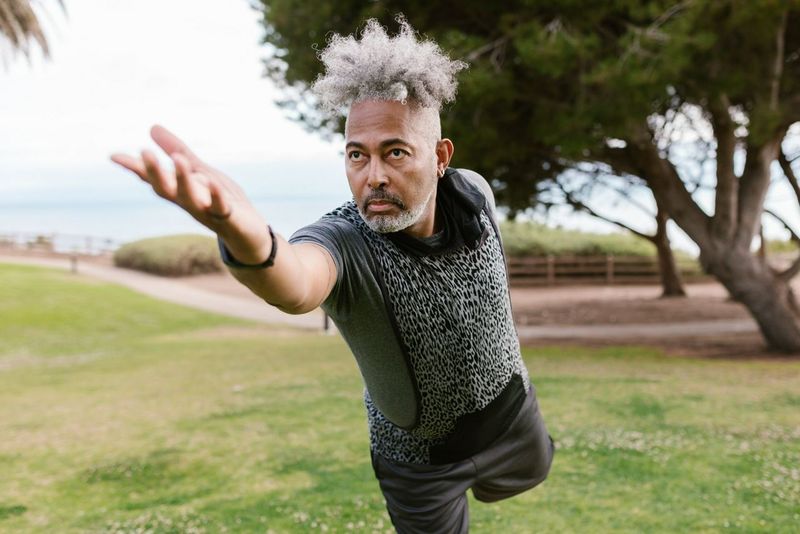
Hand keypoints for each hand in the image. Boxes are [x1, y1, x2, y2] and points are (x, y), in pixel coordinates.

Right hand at [111, 125, 270, 262]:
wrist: (249, 233)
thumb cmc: (222, 200)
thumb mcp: (200, 171)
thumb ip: (177, 151)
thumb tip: (152, 127)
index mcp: (181, 191)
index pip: (154, 179)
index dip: (135, 168)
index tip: (114, 156)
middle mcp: (189, 202)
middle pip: (167, 190)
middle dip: (155, 172)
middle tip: (144, 152)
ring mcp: (208, 212)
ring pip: (191, 198)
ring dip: (183, 180)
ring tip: (178, 159)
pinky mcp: (229, 218)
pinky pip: (221, 208)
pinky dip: (216, 196)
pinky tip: (212, 182)